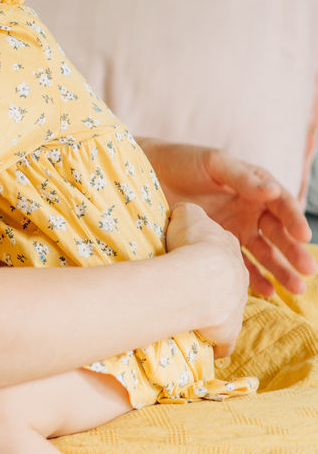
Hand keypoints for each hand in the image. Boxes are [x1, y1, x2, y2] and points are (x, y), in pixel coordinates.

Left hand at [141, 139, 315, 297]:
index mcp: (255, 186)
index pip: (281, 205)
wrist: (151, 175)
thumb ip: (242, 177)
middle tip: (308, 270)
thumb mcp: (215, 163)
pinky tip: (268, 292)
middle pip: (278, 234)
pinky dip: (255, 279)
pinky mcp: (219, 245)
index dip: (294, 219)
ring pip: (265, 254)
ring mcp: (236, 229)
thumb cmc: (184, 161)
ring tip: (295, 289)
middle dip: (294, 252)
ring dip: (281, 271)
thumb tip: (274, 190)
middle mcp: (250, 210)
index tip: (303, 235)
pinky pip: (241, 265)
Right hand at [165, 200, 248, 357]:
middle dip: (214, 282)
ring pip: (227, 307)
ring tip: (189, 309)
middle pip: (228, 279)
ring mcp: (237, 304)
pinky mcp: (229, 331)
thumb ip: (188, 213)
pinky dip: (215, 344)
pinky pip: (223, 341)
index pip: (222, 249)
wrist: (199, 277)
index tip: (193, 255)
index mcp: (229, 247)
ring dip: (213, 310)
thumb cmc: (192, 242)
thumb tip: (181, 215)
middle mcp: (238, 275)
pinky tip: (200, 342)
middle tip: (190, 283)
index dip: (208, 252)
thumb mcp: (187, 213)